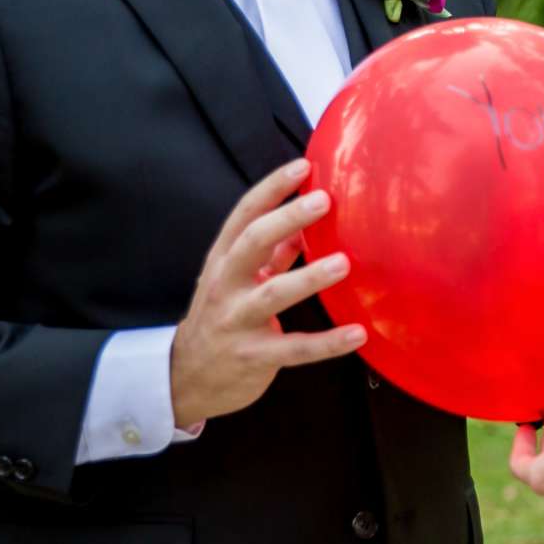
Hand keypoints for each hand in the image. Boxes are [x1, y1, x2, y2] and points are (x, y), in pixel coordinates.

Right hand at [169, 158, 364, 422]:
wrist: (185, 377)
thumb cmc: (222, 316)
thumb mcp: (237, 278)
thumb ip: (271, 252)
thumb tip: (307, 219)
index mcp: (223, 259)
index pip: (244, 214)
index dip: (272, 188)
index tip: (303, 166)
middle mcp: (226, 285)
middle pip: (252, 243)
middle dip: (286, 218)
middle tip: (325, 201)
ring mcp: (236, 321)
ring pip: (272, 294)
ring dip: (309, 277)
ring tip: (344, 263)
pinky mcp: (253, 356)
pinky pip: (294, 349)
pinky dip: (328, 342)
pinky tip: (358, 333)